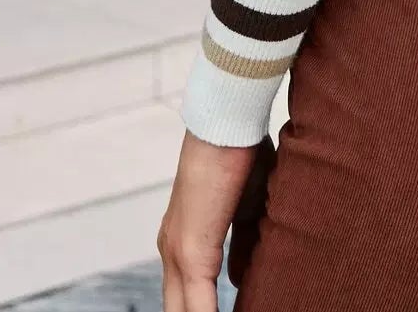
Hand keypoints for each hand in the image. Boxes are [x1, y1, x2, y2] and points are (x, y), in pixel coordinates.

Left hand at [159, 130, 263, 311]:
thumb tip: (239, 280)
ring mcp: (176, 254)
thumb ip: (241, 246)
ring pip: (182, 311)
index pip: (186, 293)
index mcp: (182, 239)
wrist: (229, 123)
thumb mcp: (246, 209)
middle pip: (177, 307)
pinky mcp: (190, 255)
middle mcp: (171, 251)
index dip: (200, 308)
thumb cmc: (241, 155)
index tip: (226, 310)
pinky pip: (199, 308)